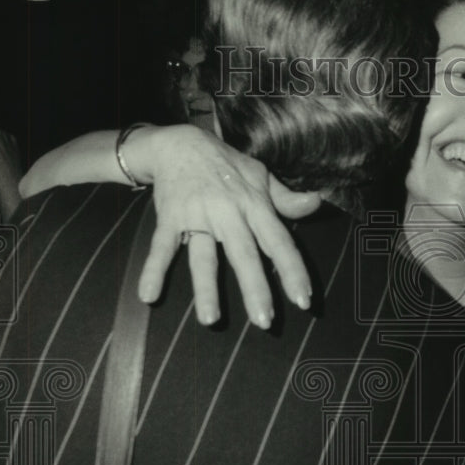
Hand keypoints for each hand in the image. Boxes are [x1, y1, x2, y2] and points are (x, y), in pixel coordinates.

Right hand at [129, 125, 315, 327]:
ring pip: (204, 256)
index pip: (279, 242)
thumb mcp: (260, 176)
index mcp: (254, 205)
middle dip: (255, 288)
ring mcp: (198, 216)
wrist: (179, 142)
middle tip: (265, 321)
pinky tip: (149, 295)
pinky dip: (154, 270)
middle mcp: (228, 212)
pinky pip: (162, 247)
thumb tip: (316, 204)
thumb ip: (286, 200)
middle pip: (244, 254)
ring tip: (210, 319)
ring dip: (206, 288)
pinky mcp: (170, 217)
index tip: (304, 301)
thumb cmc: (227, 165)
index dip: (293, 271)